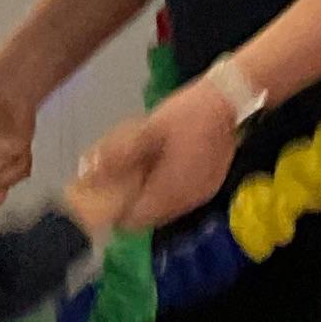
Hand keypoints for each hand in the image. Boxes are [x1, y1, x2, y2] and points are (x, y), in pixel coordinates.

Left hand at [73, 78, 238, 235]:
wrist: (230, 100)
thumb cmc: (187, 114)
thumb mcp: (148, 129)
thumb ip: (120, 153)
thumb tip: (90, 171)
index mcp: (169, 192)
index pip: (134, 221)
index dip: (116, 213)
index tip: (105, 197)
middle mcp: (186, 202)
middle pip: (150, 218)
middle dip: (133, 204)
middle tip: (121, 181)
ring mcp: (201, 196)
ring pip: (167, 210)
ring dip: (151, 198)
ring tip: (142, 173)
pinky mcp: (210, 186)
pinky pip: (182, 200)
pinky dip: (168, 191)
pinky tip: (164, 168)